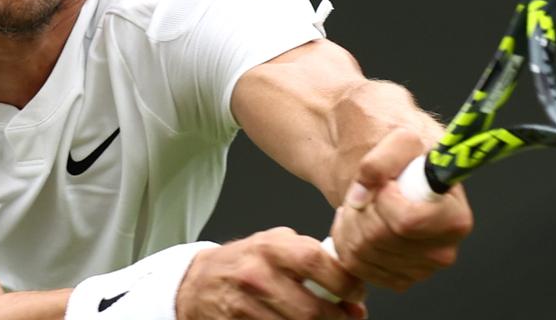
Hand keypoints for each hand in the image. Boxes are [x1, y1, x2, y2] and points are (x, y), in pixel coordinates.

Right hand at [176, 227, 366, 319]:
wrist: (198, 284)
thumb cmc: (245, 261)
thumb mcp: (274, 244)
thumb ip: (310, 255)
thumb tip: (351, 286)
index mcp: (270, 248)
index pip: (317, 262)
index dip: (345, 282)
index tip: (356, 293)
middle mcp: (256, 276)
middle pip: (311, 310)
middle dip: (339, 319)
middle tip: (347, 317)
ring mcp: (245, 307)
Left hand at [329, 128, 473, 290]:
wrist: (396, 169)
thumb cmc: (406, 155)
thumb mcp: (400, 139)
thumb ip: (381, 160)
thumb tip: (362, 196)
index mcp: (454, 217)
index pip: (408, 221)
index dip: (385, 201)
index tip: (386, 184)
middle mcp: (442, 250)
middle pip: (379, 237)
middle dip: (362, 207)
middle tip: (367, 190)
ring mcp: (419, 269)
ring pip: (362, 252)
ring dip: (350, 221)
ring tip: (362, 203)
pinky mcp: (397, 278)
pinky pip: (354, 266)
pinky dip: (345, 240)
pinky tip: (357, 222)